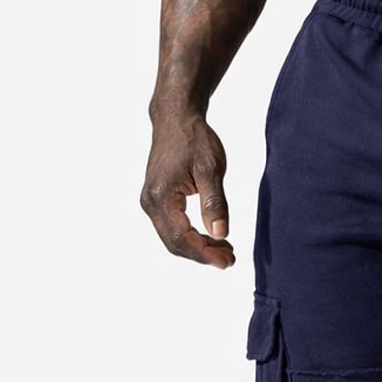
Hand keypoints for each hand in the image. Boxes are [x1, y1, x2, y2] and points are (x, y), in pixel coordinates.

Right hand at [140, 112, 234, 268]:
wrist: (176, 119)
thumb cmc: (194, 139)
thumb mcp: (211, 169)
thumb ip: (215, 203)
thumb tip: (221, 234)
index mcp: (161, 196)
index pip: (180, 238)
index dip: (204, 254)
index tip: (227, 262)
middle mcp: (150, 202)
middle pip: (174, 243)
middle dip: (202, 254)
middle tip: (230, 259)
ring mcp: (151, 201)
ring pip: (172, 237)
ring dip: (198, 247)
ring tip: (225, 250)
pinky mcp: (157, 199)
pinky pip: (172, 226)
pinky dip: (191, 235)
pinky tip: (212, 236)